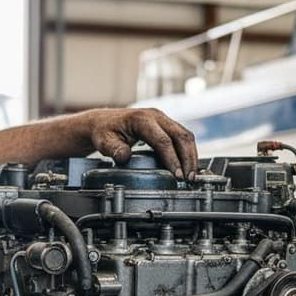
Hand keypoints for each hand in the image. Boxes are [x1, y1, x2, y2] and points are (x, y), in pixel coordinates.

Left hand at [82, 108, 198, 179]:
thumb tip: (124, 157)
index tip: (177, 176)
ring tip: (191, 176)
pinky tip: (188, 166)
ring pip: (185, 135)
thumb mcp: (104, 142)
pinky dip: (188, 151)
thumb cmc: (104, 132)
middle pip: (181, 136)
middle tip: (189, 179)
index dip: (172, 159)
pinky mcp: (166, 125)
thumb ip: (114, 150)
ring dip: (191, 156)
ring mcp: (162, 119)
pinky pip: (182, 136)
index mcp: (141, 119)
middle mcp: (155, 116)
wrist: (103, 122)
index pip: (163, 140)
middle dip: (188, 159)